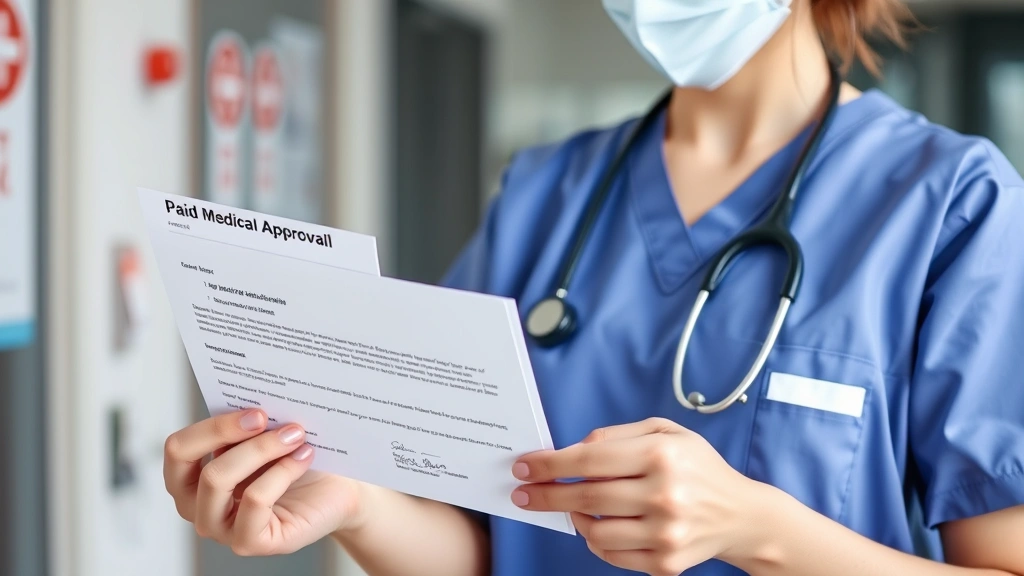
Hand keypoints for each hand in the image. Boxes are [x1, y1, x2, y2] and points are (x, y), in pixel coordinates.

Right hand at [164, 409, 364, 555]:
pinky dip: (282, 472)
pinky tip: (305, 457)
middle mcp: (199, 507)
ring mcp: (221, 529)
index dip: (212, 426)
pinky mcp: (249, 542)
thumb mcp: (263, 436)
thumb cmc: (296, 459)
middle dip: (230, 432)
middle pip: (193, 463)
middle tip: (268, 416)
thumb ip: (244, 422)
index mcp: (192, 478)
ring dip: (260, 450)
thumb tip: (246, 397)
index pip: (178, 449)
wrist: (336, 489)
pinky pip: (254, 500)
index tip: (254, 411)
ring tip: (294, 434)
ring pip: (218, 479)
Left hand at [510, 417, 768, 575]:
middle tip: (524, 492)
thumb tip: (573, 449)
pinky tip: (599, 524)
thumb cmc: (698, 468)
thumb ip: (616, 435)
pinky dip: (596, 539)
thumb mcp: (665, 432)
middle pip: (585, 497)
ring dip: (574, 518)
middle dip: (546, 494)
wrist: (742, 515)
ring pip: (594, 531)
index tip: (524, 467)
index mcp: (661, 456)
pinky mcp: (666, 563)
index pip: (589, 461)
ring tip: (574, 507)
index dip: (549, 464)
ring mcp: (665, 534)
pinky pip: (611, 555)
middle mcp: (664, 495)